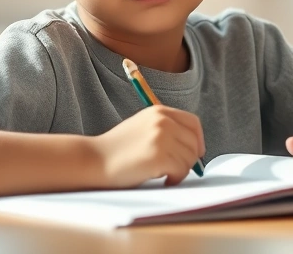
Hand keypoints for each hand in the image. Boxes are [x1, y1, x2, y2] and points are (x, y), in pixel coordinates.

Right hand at [89, 105, 205, 187]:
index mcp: (159, 111)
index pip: (193, 123)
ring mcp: (161, 137)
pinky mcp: (159, 156)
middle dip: (189, 160)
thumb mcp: (143, 127)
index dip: (198, 140)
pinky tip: (162, 180)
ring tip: (164, 175)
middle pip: (194, 143)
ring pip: (189, 159)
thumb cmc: (117, 149)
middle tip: (175, 170)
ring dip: (180, 171)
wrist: (95, 159)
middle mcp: (163, 121)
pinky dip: (175, 179)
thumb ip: (166, 129)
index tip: (196, 153)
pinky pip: (181, 171)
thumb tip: (194, 146)